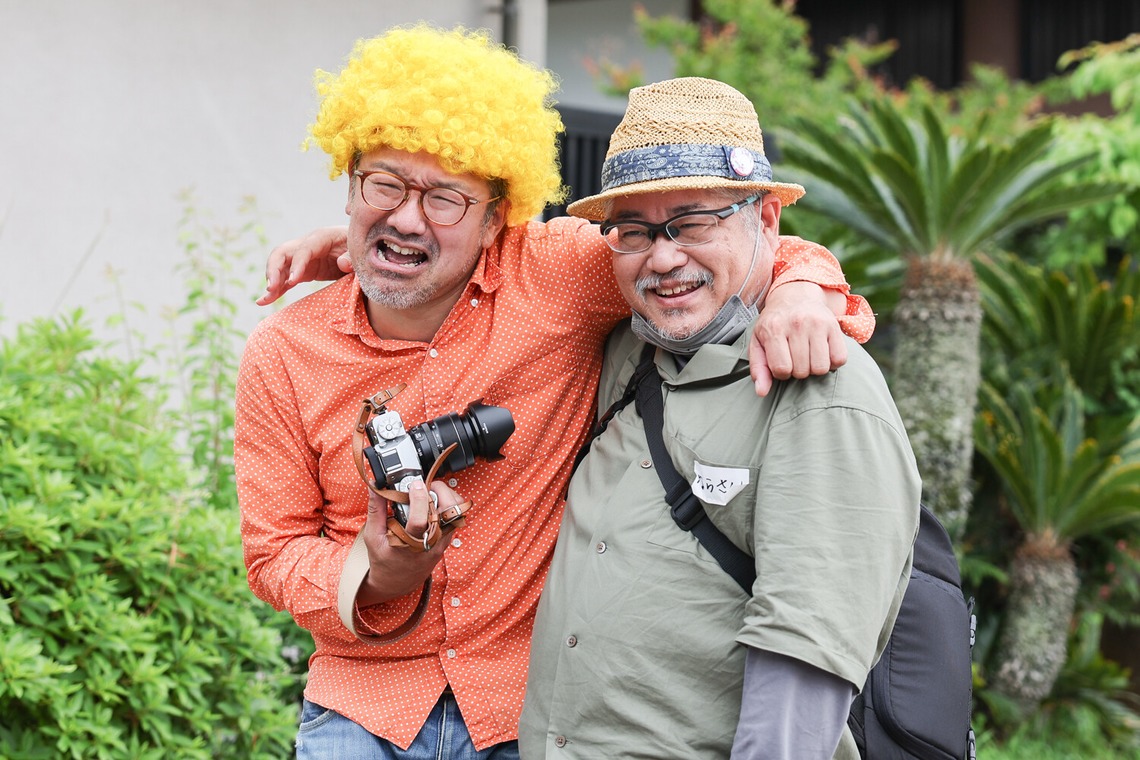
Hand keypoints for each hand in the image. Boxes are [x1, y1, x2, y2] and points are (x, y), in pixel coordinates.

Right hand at [256, 226, 350, 304]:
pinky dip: (276, 290)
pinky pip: (285, 279)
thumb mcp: (359, 250)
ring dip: (271, 281)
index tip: (293, 281)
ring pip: (279, 267)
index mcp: (321, 237)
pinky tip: (264, 301)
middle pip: (282, 253)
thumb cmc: (359, 247)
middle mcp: (306, 245)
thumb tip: (343, 264)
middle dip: (274, 269)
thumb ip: (352, 256)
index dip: (297, 264)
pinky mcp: (302, 271)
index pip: (304, 250)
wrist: (360, 248)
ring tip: (265, 299)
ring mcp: (301, 259)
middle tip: (272, 288)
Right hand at [355, 480, 465, 606]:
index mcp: (409, 545)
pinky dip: (448, 506)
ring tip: (431, 492)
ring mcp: (441, 544)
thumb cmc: (383, 561)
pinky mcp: (446, 542)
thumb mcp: (373, 537)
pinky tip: (433, 503)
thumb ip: (375, 510)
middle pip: (449, 514)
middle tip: (427, 486)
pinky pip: (455, 520)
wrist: (396, 582)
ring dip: (447, 498)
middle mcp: (430, 544)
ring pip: (457, 515)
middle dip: (441, 492)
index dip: (419, 499)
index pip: (420, 520)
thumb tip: (375, 487)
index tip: (414, 484)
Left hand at [749, 281, 847, 396]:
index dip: (782, 373)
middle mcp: (797, 324)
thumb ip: (758, 368)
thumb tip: (762, 392)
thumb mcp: (758, 342)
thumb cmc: (774, 324)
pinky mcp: (834, 326)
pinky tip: (822, 353)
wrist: (795, 296)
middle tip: (795, 358)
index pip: (782, 369)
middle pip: (802, 371)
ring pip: (821, 368)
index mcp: (774, 328)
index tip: (781, 363)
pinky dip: (832, 362)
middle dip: (798, 370)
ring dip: (814, 368)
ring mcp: (818, 323)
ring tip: (808, 356)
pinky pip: (840, 359)